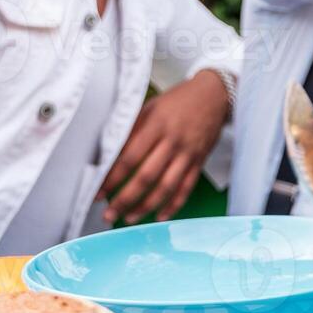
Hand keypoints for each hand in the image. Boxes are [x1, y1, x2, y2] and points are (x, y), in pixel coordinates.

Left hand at [101, 70, 230, 224]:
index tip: (98, 192)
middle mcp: (173, 141)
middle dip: (125, 199)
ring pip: (166, 187)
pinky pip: (186, 187)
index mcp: (156, 125)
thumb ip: (132, 128)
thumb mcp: (151, 106)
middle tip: (108, 213)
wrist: (214, 94)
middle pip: (146, 177)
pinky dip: (173, 205)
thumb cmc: (178, 100)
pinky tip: (160, 215)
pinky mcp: (199, 161)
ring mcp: (188, 153)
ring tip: (129, 218)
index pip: (129, 157)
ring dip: (146, 206)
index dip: (111, 178)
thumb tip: (108, 153)